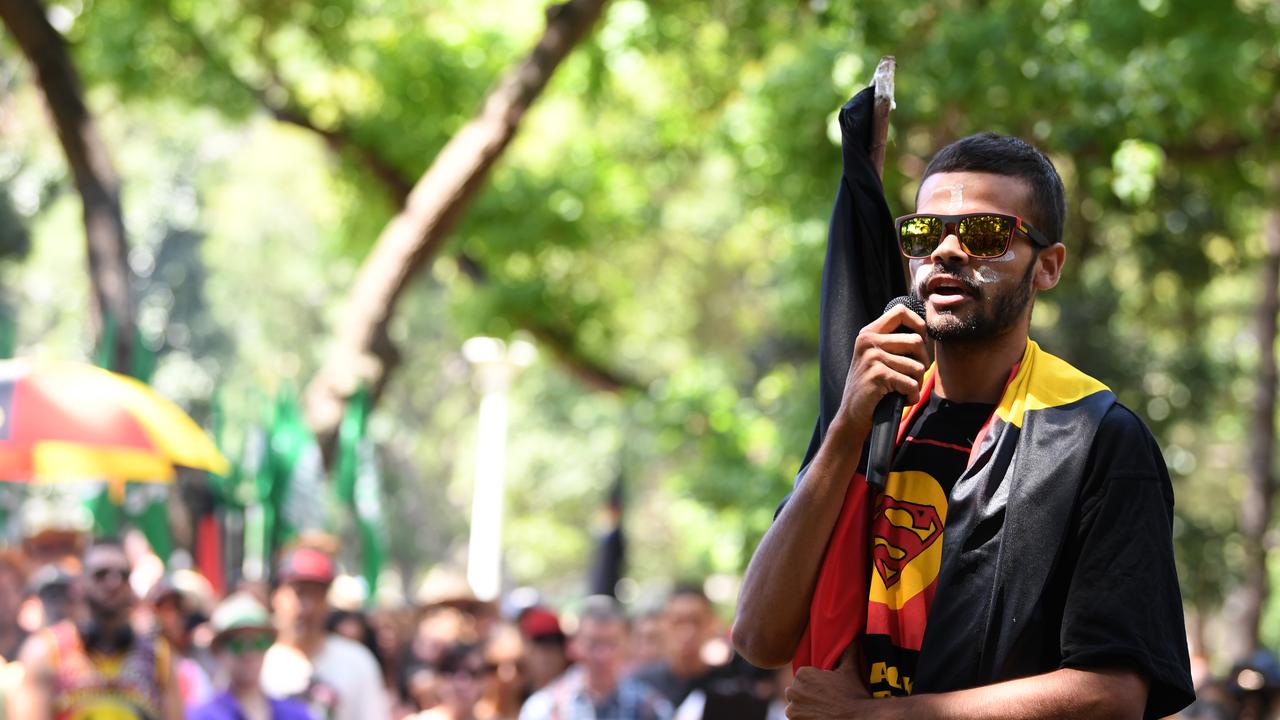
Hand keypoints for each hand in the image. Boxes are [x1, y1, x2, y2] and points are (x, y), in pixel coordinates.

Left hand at [785, 644, 875, 718]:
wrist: (857, 719)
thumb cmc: (853, 695)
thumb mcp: (851, 670)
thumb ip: (848, 651)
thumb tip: (853, 638)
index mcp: (803, 673)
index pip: (802, 677)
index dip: (814, 683)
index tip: (825, 689)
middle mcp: (793, 689)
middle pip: (796, 691)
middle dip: (806, 694)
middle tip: (823, 700)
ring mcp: (792, 707)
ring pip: (794, 705)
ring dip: (803, 707)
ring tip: (820, 709)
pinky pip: (794, 718)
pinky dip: (802, 718)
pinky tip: (816, 717)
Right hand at [837, 304, 928, 432]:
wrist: (852, 414)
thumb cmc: (871, 386)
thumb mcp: (876, 357)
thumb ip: (892, 342)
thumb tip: (924, 333)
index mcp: (868, 333)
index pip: (900, 312)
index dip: (918, 324)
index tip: (921, 341)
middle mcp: (868, 342)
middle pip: (916, 341)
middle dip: (922, 363)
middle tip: (914, 377)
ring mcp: (872, 358)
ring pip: (917, 366)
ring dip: (917, 383)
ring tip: (905, 390)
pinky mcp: (877, 375)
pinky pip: (911, 383)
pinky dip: (912, 395)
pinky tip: (902, 400)